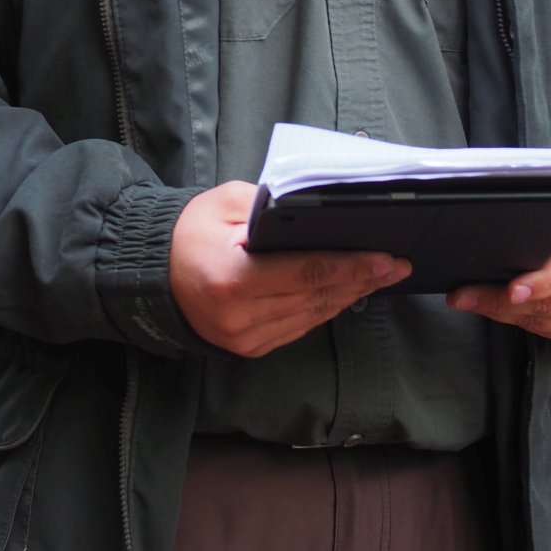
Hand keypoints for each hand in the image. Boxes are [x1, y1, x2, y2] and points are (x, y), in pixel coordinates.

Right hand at [169, 181, 410, 357]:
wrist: (152, 274)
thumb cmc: (189, 232)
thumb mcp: (225, 202)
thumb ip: (271, 207)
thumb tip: (317, 211)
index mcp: (233, 277)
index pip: (306, 272)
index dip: (350, 266)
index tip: (385, 258)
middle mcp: (241, 316)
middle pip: (316, 297)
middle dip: (361, 279)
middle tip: (398, 264)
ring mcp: (246, 338)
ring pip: (313, 316)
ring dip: (349, 295)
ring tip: (381, 277)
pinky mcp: (250, 348)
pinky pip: (299, 327)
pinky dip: (326, 308)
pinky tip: (347, 292)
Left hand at [445, 216, 550, 340]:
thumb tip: (506, 230)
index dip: (540, 282)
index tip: (510, 288)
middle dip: (500, 300)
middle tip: (463, 294)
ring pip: (544, 322)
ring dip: (501, 312)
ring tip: (467, 298)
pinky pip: (547, 332)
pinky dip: (517, 320)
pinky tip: (493, 308)